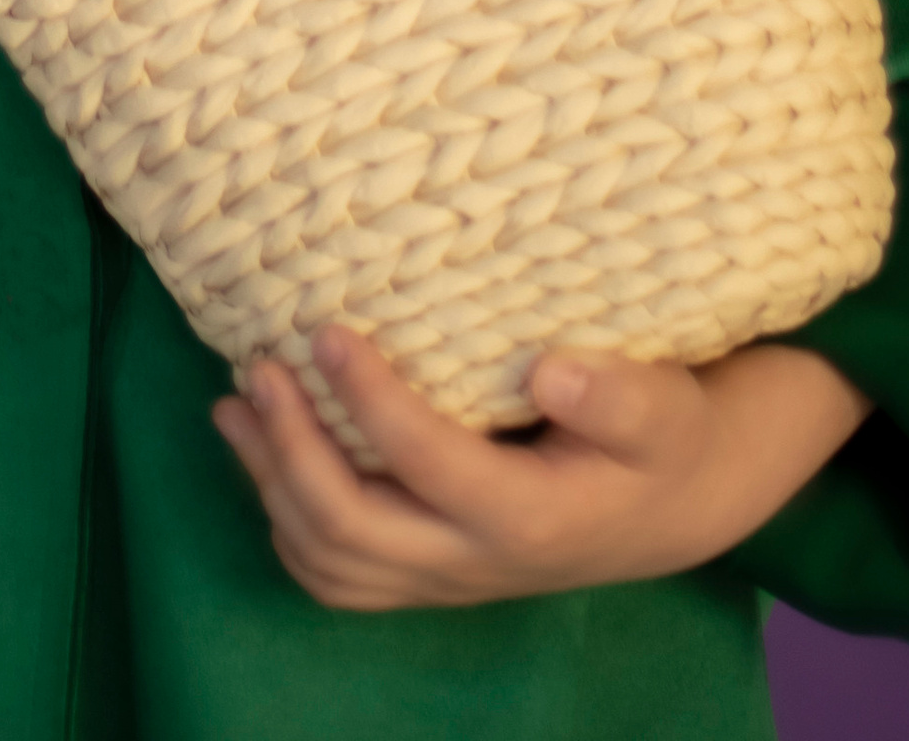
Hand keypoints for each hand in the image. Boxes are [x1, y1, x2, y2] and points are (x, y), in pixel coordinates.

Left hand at [211, 324, 870, 609]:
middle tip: (257, 369)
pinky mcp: (429, 574)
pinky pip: (341, 576)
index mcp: (530, 516)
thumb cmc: (664, 438)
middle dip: (292, 451)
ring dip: (273, 486)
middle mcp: (475, 561)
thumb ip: (619, 395)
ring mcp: (446, 576)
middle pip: (354, 531)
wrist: (673, 505)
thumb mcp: (665, 408)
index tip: (327, 330)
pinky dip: (288, 524)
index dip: (370, 401)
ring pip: (333, 562)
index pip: (428, 465)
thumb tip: (550, 370)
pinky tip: (266, 457)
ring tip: (236, 406)